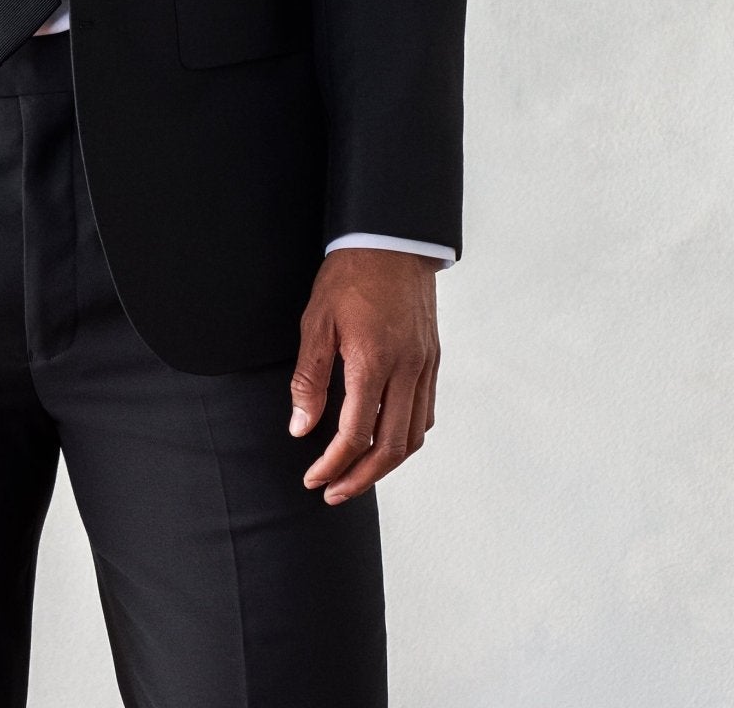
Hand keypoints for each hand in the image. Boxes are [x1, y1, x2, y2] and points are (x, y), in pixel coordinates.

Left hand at [288, 247, 442, 504]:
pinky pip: (426, 413)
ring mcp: (425, 366)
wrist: (391, 240)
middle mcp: (406, 370)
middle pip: (391, 448)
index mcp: (373, 362)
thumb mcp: (316, 322)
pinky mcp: (433, 359)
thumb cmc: (348, 277)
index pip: (355, 434)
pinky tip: (387, 441)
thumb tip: (301, 429)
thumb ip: (309, 379)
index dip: (332, 464)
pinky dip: (408, 437)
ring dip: (386, 465)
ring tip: (358, 476)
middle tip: (333, 492)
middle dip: (360, 478)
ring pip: (415, 436)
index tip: (313, 478)